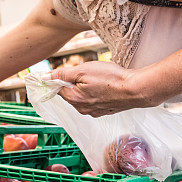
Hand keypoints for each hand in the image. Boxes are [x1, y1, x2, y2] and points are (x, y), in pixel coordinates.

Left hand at [45, 61, 159, 116]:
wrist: (136, 89)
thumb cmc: (111, 79)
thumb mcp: (83, 71)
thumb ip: (63, 74)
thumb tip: (46, 77)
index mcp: (74, 99)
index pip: (58, 88)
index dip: (61, 77)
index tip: (70, 70)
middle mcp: (82, 109)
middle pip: (70, 92)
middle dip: (75, 81)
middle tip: (89, 72)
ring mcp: (94, 111)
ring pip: (82, 96)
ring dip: (86, 86)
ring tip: (100, 78)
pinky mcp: (104, 110)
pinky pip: (94, 99)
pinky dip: (97, 91)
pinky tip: (106, 85)